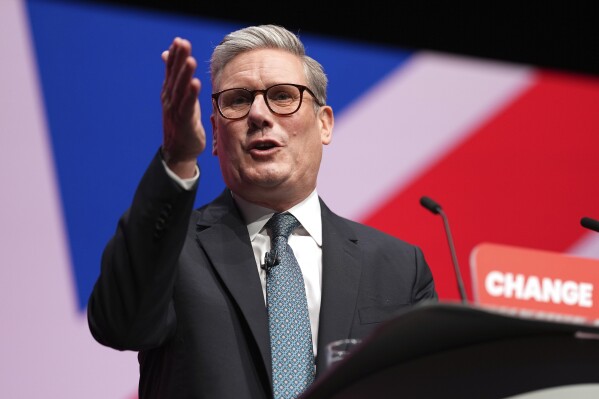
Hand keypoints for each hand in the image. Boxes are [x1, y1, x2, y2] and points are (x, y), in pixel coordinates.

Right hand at [161, 37, 205, 177]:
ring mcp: (175, 111)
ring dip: (185, 74)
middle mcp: (169, 100)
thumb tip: (168, 55)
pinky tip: (196, 84)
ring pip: (180, 89)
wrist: (179, 151)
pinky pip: (187, 106)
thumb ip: (175, 78)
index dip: (175, 56)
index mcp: (169, 93)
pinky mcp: (184, 122)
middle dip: (179, 59)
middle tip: (183, 43)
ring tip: (190, 60)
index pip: (171, 71)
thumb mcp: (178, 98)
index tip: (179, 41)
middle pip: (175, 76)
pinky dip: (191, 95)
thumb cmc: (182, 123)